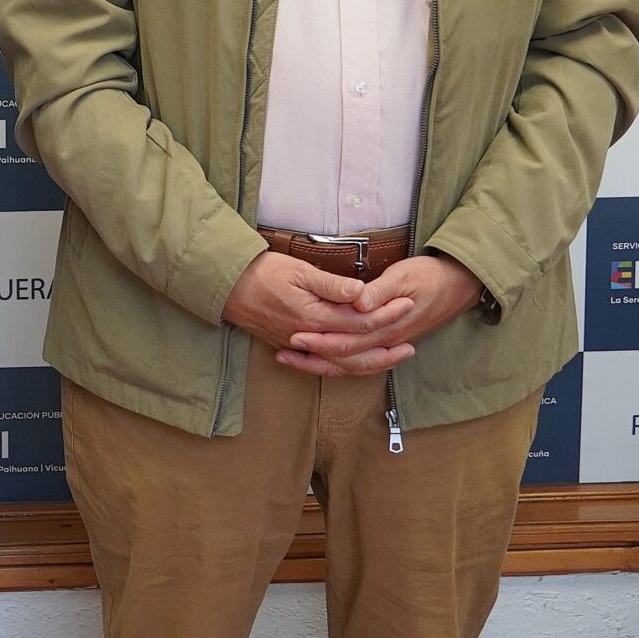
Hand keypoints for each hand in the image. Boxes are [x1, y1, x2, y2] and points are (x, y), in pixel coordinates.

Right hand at [220, 250, 413, 359]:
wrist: (227, 287)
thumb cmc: (262, 273)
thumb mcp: (298, 270)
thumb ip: (331, 285)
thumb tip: (362, 294)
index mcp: (314, 318)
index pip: (360, 322)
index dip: (386, 314)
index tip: (407, 304)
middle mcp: (309, 338)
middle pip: (355, 350)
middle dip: (385, 346)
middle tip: (411, 342)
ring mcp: (300, 346)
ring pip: (341, 364)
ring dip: (369, 363)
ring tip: (392, 359)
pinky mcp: (292, 347)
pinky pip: (324, 365)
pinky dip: (344, 367)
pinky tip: (358, 366)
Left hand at [274, 253, 484, 378]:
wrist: (458, 285)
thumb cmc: (429, 276)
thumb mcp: (404, 276)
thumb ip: (380, 291)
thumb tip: (358, 303)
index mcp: (387, 326)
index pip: (348, 342)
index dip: (320, 342)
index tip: (295, 337)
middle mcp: (386, 341)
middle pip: (345, 359)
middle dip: (313, 358)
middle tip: (284, 353)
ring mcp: (388, 344)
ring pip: (351, 364)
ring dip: (322, 364)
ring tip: (294, 360)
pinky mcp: (389, 341)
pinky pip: (361, 361)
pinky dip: (340, 363)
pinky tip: (323, 360)